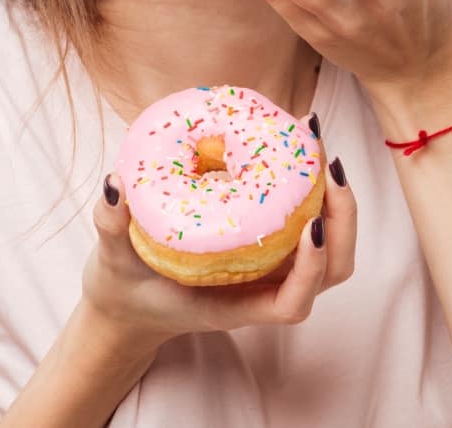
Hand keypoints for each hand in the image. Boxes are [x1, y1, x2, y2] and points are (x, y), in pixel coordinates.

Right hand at [82, 115, 356, 347]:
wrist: (130, 302)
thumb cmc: (127, 288)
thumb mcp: (111, 261)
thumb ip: (109, 227)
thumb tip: (115, 184)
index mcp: (233, 306)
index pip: (292, 304)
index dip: (312, 269)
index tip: (313, 226)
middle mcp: (262, 290)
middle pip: (330, 270)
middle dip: (342, 219)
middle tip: (327, 165)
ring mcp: (270, 269)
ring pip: (329, 245)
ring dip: (335, 199)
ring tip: (317, 146)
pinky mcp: (268, 246)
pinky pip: (306, 220)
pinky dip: (312, 188)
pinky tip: (294, 146)